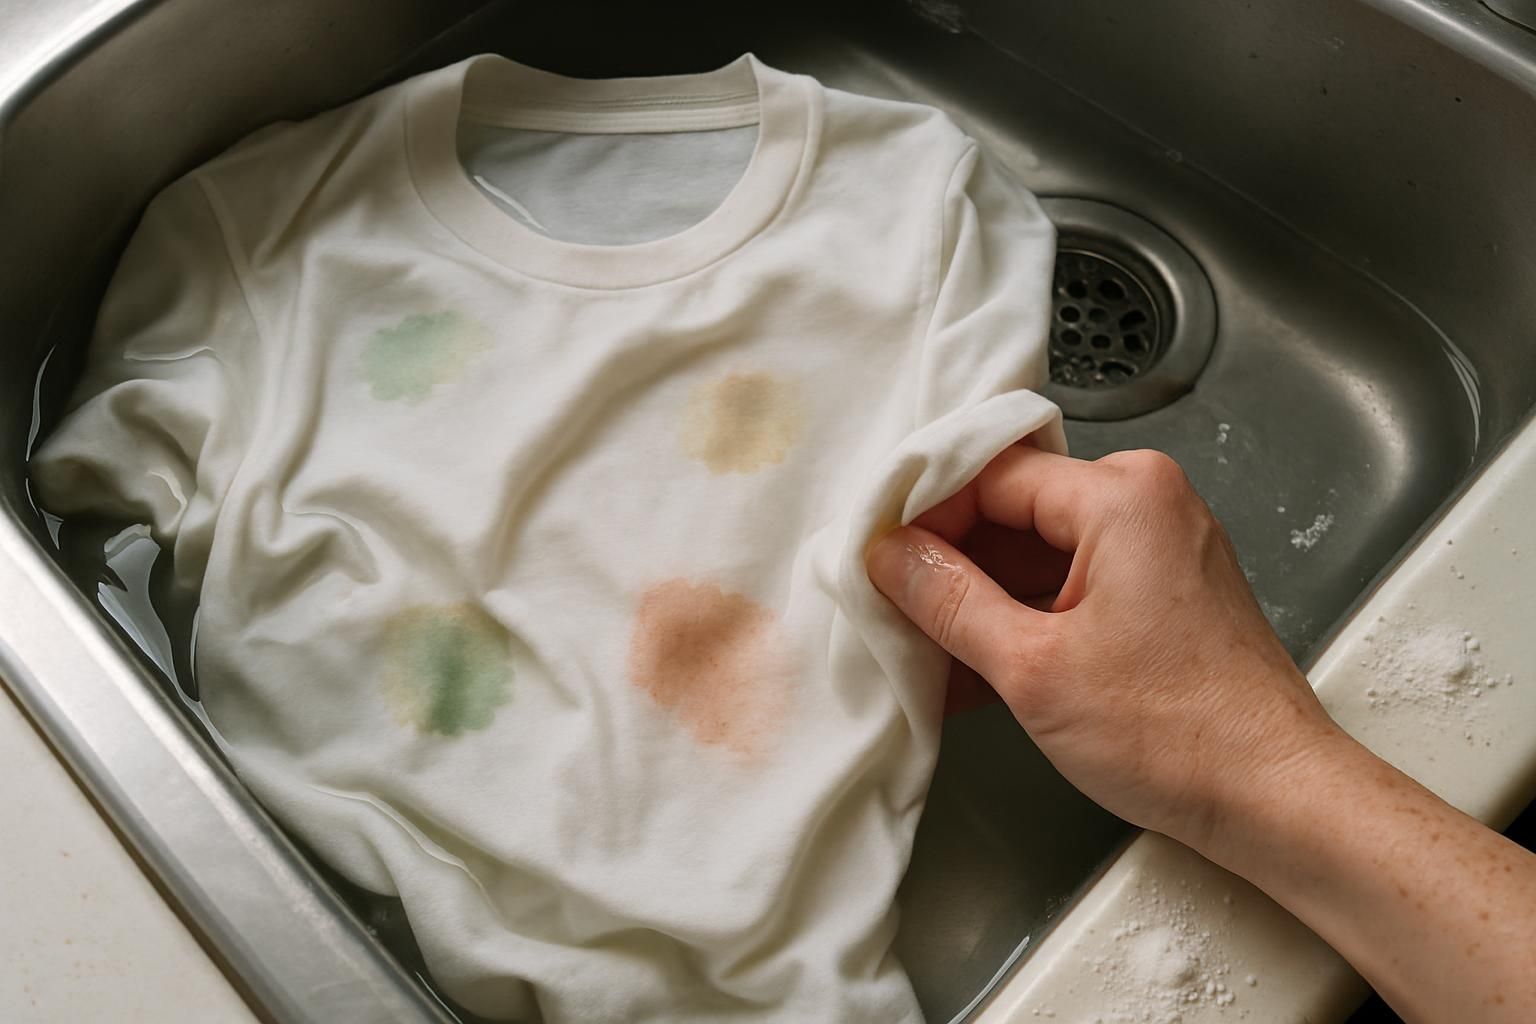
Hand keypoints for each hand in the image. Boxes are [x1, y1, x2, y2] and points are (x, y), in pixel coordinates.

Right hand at [867, 445, 1346, 849]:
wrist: (1274, 798)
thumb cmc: (1175, 733)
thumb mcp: (1031, 667)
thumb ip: (948, 599)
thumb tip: (888, 555)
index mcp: (1122, 494)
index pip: (988, 477)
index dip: (923, 518)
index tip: (875, 561)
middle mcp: (1146, 502)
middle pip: (1012, 511)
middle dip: (950, 563)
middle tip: (891, 608)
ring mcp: (1157, 547)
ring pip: (1036, 553)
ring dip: (980, 601)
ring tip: (923, 650)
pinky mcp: (1160, 591)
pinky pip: (1070, 585)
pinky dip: (1023, 621)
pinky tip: (973, 669)